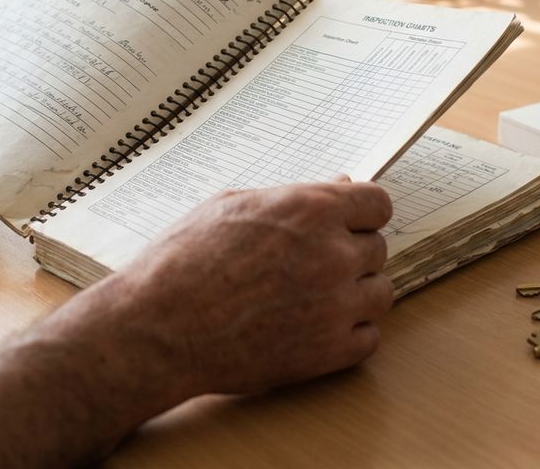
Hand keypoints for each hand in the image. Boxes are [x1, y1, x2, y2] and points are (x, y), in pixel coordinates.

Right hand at [115, 180, 394, 394]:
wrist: (158, 326)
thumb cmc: (184, 260)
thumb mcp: (234, 206)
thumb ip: (294, 198)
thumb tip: (337, 186)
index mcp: (311, 210)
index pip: (377, 204)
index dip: (361, 213)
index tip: (347, 224)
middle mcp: (332, 254)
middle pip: (377, 248)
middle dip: (350, 252)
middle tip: (310, 264)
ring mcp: (335, 306)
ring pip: (380, 293)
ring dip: (356, 293)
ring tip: (316, 297)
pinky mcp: (328, 353)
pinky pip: (369, 339)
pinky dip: (349, 334)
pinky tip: (317, 326)